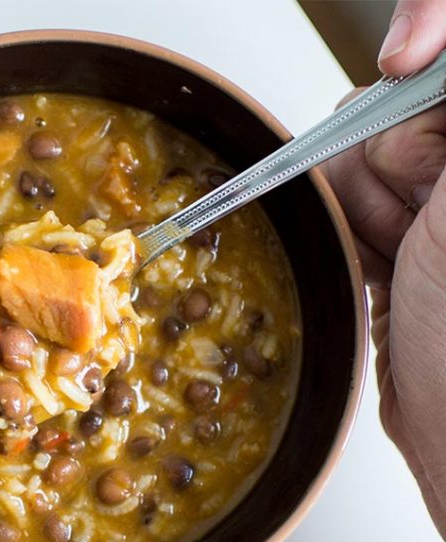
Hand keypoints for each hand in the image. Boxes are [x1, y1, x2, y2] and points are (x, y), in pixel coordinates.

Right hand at [323, 0, 445, 538]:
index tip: (402, 60)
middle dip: (383, 157)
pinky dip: (344, 238)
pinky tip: (374, 273)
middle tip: (411, 218)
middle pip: (389, 107)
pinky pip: (342, 211)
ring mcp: (431, 207)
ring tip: (392, 260)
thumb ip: (445, 118)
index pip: (440, 56)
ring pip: (354, 160)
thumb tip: (414, 60)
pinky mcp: (395, 243)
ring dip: (358, 210)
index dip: (423, 31)